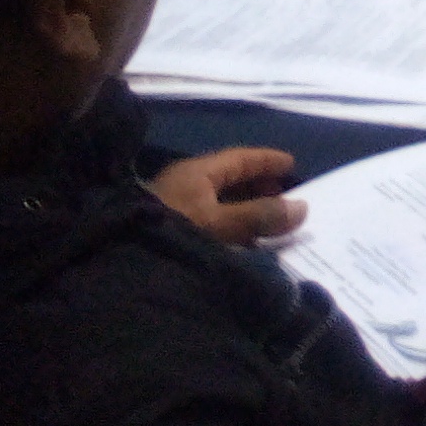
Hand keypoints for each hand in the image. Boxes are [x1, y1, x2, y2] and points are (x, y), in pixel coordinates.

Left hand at [146, 147, 306, 245]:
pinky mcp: (172, 230)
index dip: (266, 160)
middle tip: (284, 196)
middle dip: (258, 185)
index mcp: (196, 172)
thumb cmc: (174, 231)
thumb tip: (301, 207)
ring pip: (219, 201)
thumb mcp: (220, 224)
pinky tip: (242, 242)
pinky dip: (231, 226)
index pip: (238, 158)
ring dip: (245, 208)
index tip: (292, 164)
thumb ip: (259, 216)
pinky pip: (210, 221)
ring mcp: (176, 208)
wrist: (124, 266)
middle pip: (228, 179)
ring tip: (268, 222)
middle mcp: (185, 185)